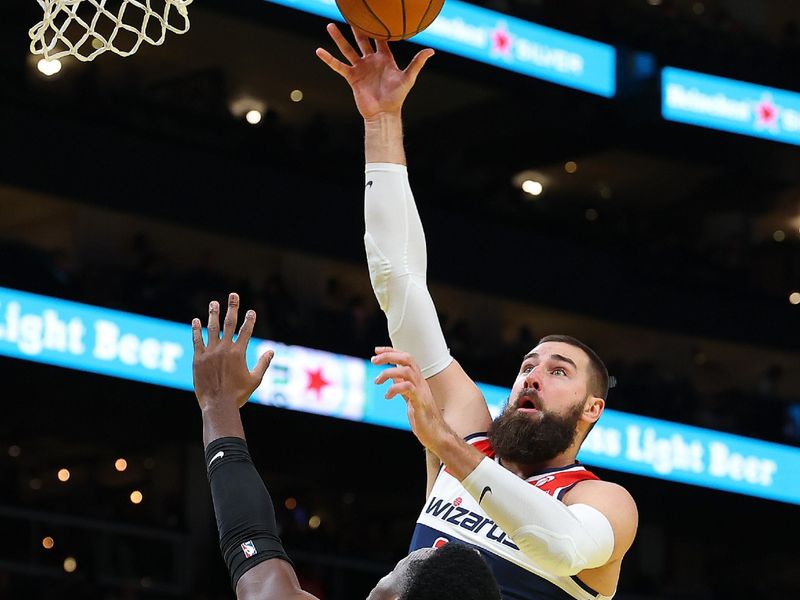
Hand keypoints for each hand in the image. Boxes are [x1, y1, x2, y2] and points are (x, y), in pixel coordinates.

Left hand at [192, 293, 272, 410]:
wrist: (217, 405)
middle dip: (232, 308)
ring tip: (214, 303)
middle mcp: (224, 349)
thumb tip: (271, 351)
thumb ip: (263, 364)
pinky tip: (196, 321)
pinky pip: (197, 341)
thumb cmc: (238, 395)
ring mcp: (210, 353)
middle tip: (233, 295)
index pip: (246, 331)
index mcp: (239, 353)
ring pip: (211, 329)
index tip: (251, 312)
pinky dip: (196, 330)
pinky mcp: (198, 359)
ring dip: (213, 314)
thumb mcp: (255, 380)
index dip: (249, 320)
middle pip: (229, 324)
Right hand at [316, 23, 433, 119]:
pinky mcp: (352, 77)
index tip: (372, 14)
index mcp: (385, 59)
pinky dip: (329, 59)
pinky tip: (319, 51)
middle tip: (350, 14)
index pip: (380, 38)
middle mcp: (371, 61)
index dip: (377, 27)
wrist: (384, 114)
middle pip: (362, 40)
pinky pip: (338, 66)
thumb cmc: (397, 97)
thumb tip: (431, 51)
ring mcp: (360, 68)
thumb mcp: (408, 78)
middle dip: (356, 27)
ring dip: (339, 38)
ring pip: (348, 50)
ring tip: (330, 26)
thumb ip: (417, 63)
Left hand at [372, 347, 451, 450]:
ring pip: (406, 371)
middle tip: (373, 360)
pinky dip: (394, 389)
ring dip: (388, 372)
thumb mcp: (409, 398)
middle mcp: (420, 382)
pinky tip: (387, 396)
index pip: (406, 358)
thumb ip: (402, 386)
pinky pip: (407, 388)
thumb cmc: (423, 418)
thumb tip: (393, 376)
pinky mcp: (420, 402)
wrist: (437, 434)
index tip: (377, 350)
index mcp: (417, 380)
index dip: (391, 351)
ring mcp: (421, 391)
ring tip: (377, 381)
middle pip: (407, 358)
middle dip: (389, 355)